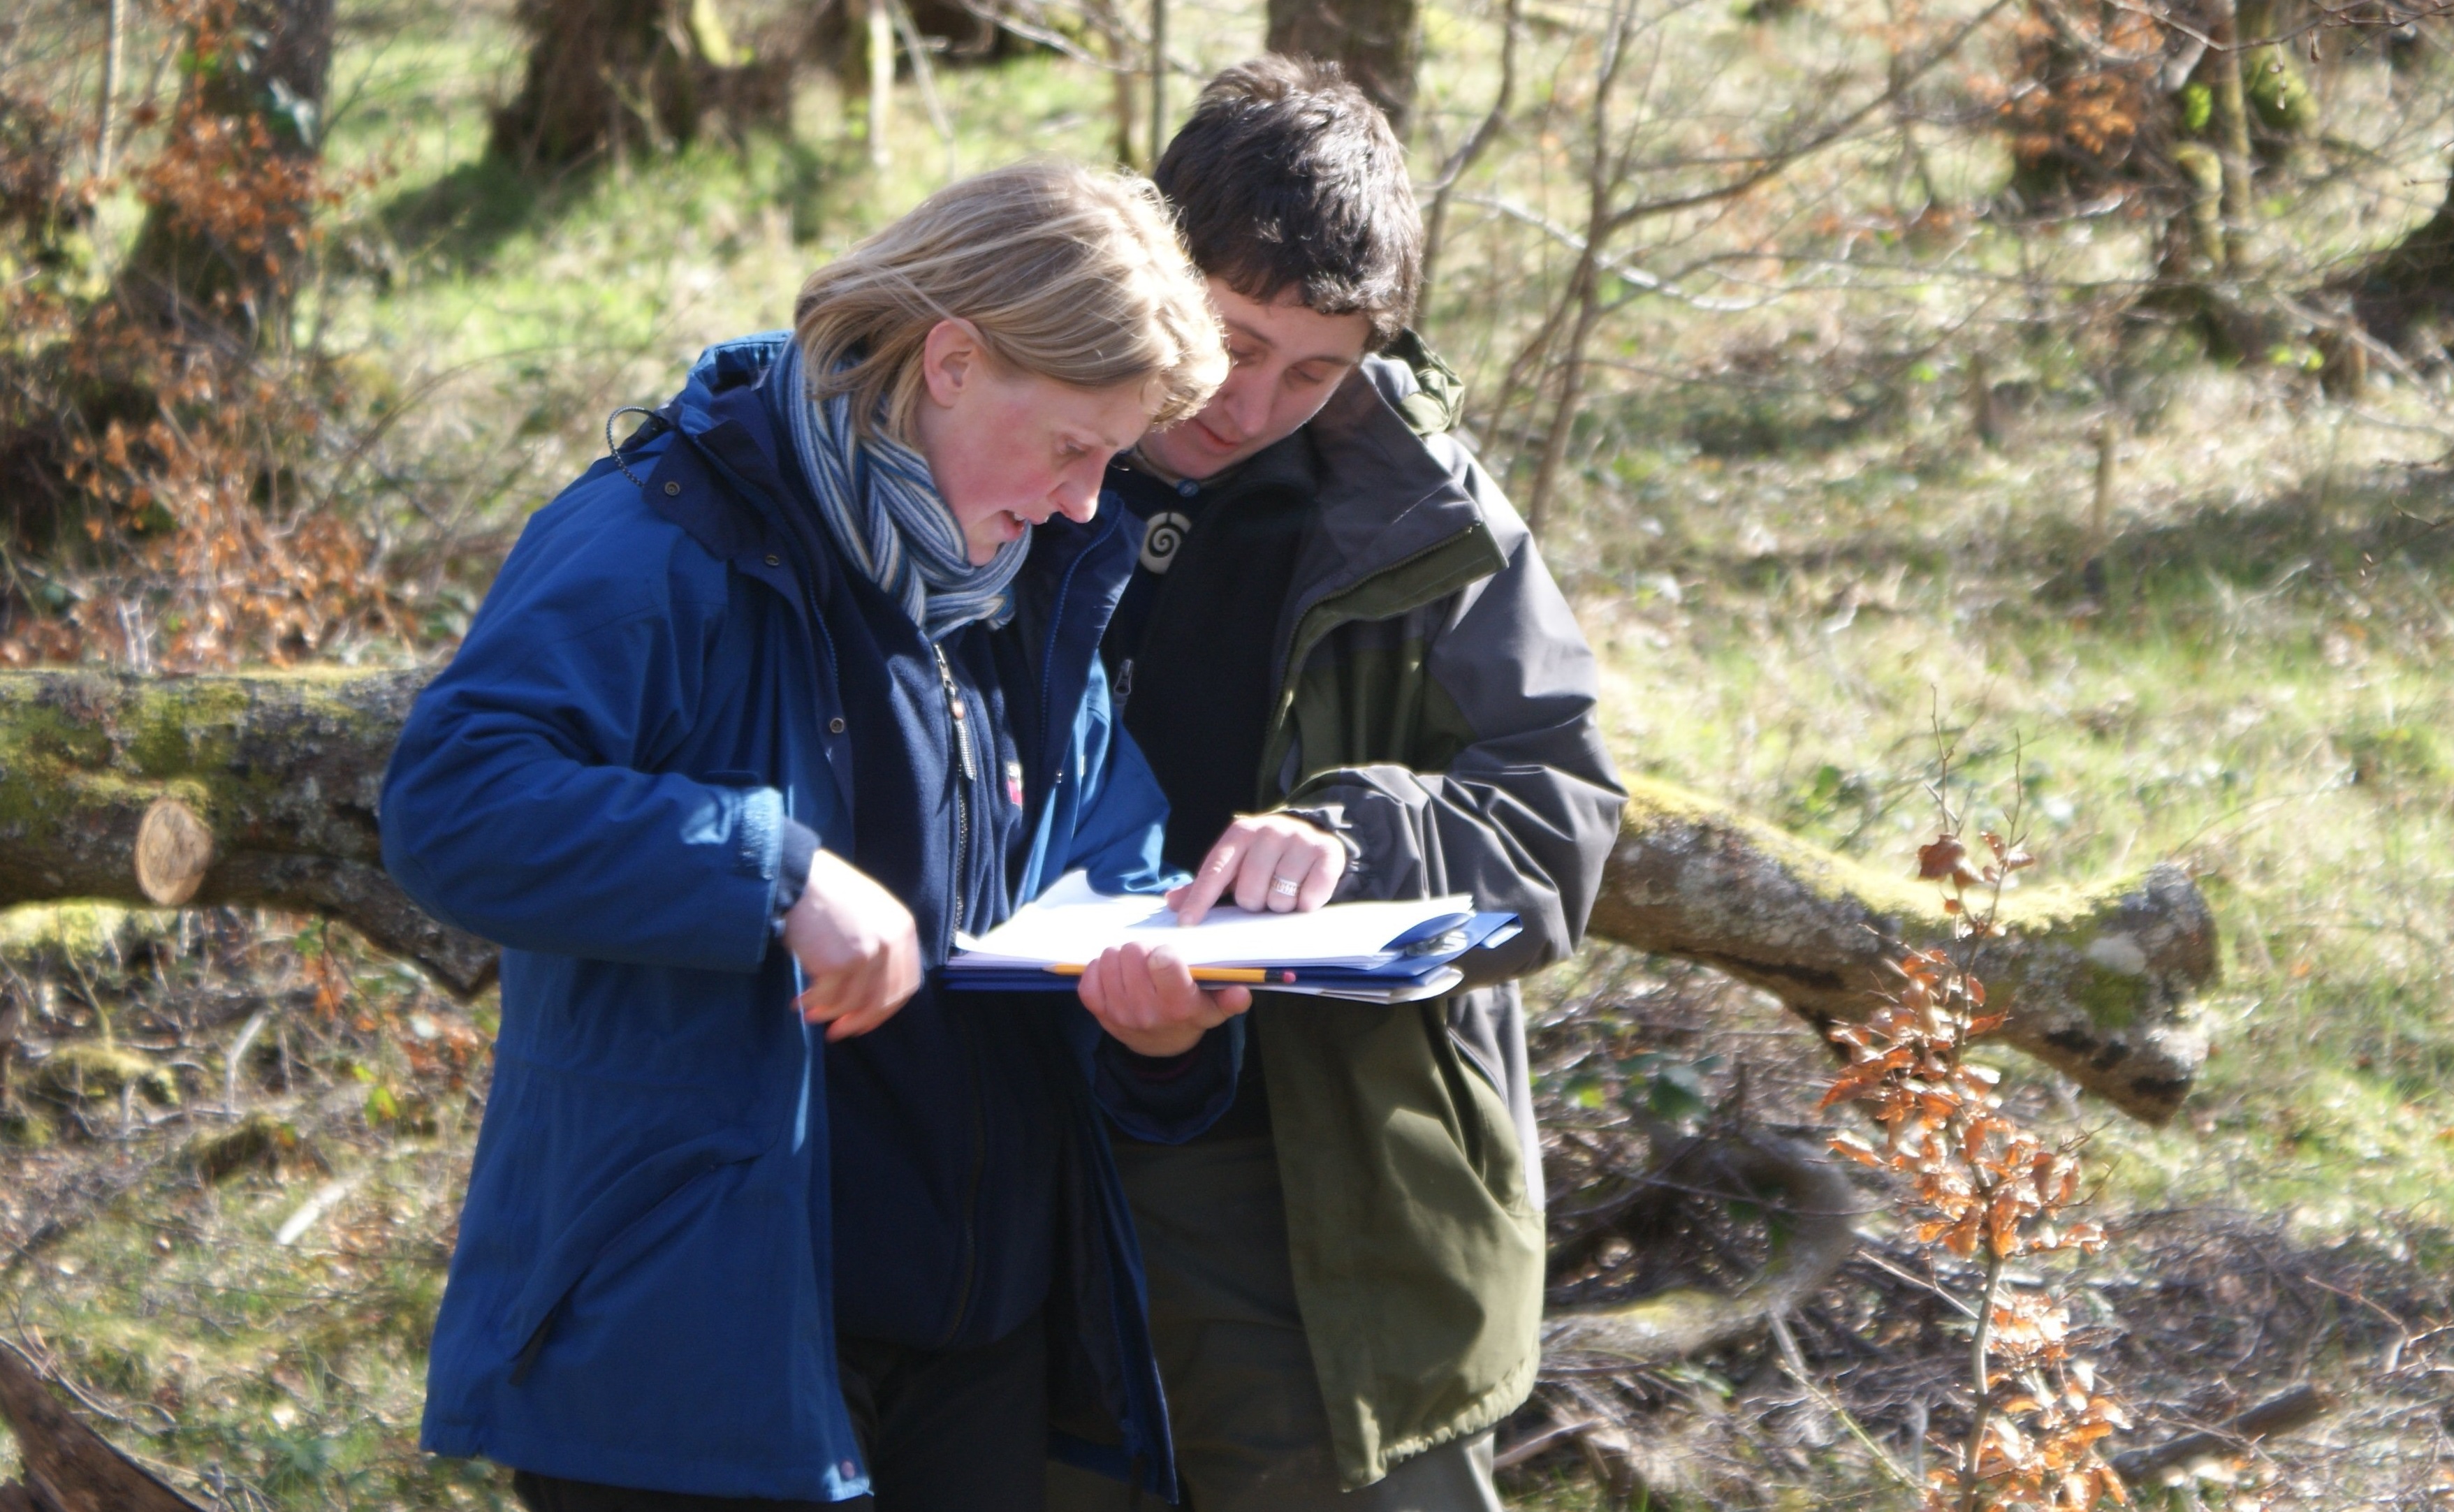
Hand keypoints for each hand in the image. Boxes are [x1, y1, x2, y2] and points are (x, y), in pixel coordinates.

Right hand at [784, 849, 923, 1041]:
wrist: (799, 877)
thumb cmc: (828, 893)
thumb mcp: (871, 910)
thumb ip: (882, 943)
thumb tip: (872, 989)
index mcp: (903, 929)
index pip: (906, 984)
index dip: (885, 1009)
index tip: (866, 1020)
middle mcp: (890, 943)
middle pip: (882, 1000)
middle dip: (859, 1021)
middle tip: (838, 1031)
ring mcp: (866, 954)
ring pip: (852, 1003)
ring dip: (829, 1014)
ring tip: (810, 1013)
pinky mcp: (838, 963)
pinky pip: (827, 998)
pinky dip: (813, 1005)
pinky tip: (800, 1003)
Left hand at [1076, 943, 1250, 1058]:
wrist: (1161, 1048)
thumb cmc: (1190, 1015)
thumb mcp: (1215, 1008)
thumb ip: (1230, 999)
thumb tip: (1242, 991)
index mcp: (1177, 1005)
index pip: (1162, 962)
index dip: (1163, 952)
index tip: (1167, 956)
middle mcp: (1146, 1010)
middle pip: (1132, 953)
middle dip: (1141, 948)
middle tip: (1148, 956)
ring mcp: (1119, 1013)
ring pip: (1108, 960)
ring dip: (1119, 955)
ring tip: (1132, 963)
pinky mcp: (1098, 1012)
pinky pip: (1088, 977)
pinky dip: (1099, 968)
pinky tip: (1114, 972)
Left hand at [1166, 812, 1345, 926]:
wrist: (1313, 837)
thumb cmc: (1264, 859)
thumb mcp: (1235, 867)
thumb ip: (1205, 885)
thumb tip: (1172, 902)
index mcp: (1240, 833)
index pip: (1215, 871)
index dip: (1201, 899)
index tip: (1187, 923)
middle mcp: (1268, 830)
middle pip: (1249, 892)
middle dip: (1254, 904)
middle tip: (1263, 896)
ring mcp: (1299, 839)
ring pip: (1280, 898)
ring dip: (1281, 906)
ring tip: (1284, 893)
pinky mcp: (1327, 852)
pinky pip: (1310, 897)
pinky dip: (1306, 904)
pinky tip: (1305, 894)